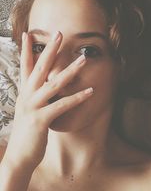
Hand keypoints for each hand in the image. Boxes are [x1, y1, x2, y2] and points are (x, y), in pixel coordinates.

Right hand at [3, 31, 92, 170]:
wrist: (19, 156)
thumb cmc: (28, 131)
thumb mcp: (30, 109)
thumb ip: (37, 95)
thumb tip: (47, 85)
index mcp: (24, 92)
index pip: (25, 66)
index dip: (26, 50)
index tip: (29, 34)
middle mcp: (27, 96)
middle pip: (39, 67)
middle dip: (50, 50)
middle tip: (59, 34)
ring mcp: (33, 107)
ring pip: (54, 83)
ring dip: (71, 70)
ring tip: (84, 59)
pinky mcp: (41, 120)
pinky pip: (62, 105)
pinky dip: (77, 97)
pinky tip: (91, 91)